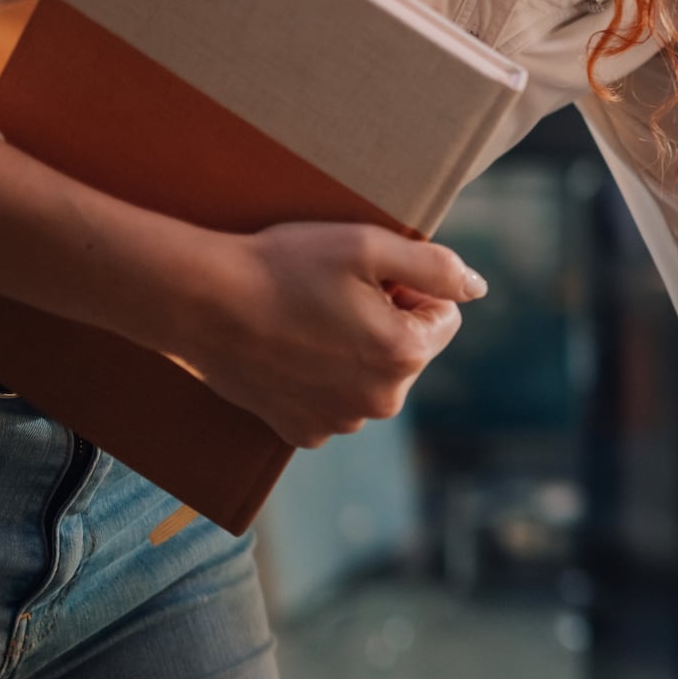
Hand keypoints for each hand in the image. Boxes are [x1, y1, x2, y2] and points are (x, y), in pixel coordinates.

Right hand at [179, 222, 486, 448]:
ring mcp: (338, 422)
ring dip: (354, 351)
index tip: (368, 279)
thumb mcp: (369, 246)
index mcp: (405, 355)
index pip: (444, 317)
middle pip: (409, 351)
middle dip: (386, 321)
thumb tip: (478, 289)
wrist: (199, 301)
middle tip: (333, 297)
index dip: (411, 290)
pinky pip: (335, 401)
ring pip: (372, 378)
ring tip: (307, 322)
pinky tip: (289, 351)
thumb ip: (437, 266)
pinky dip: (322, 378)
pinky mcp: (301, 432)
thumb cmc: (284, 266)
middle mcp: (379, 402)